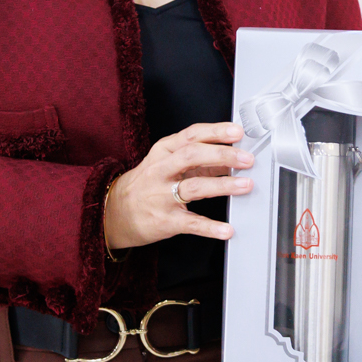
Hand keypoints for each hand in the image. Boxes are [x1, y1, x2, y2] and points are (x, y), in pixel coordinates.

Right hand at [104, 122, 252, 250]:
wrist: (114, 213)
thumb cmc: (146, 184)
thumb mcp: (165, 163)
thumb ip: (197, 160)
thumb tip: (232, 157)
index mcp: (163, 152)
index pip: (191, 135)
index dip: (216, 132)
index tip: (237, 132)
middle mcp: (161, 170)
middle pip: (192, 155)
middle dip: (223, 155)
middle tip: (246, 159)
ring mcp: (161, 196)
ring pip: (194, 186)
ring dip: (223, 185)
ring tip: (245, 185)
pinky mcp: (164, 220)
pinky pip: (190, 223)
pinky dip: (210, 227)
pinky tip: (226, 229)